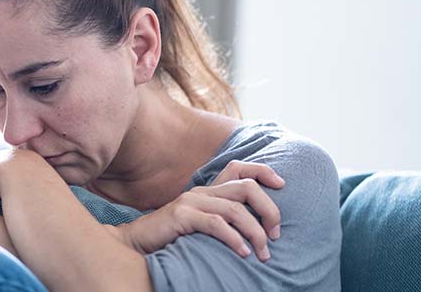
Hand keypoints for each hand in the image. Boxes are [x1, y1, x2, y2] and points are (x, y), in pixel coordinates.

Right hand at [117, 160, 284, 261]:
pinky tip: (243, 253)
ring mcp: (191, 202)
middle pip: (246, 187)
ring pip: (235, 209)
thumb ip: (220, 219)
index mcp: (207, 190)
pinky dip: (234, 239)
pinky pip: (216, 224)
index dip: (263, 171)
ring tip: (263, 252)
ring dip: (255, 232)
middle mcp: (201, 191)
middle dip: (268, 209)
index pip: (239, 167)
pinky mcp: (182, 216)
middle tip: (276, 234)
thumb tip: (255, 228)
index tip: (284, 185)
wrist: (136, 242)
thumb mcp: (200, 224)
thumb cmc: (171, 238)